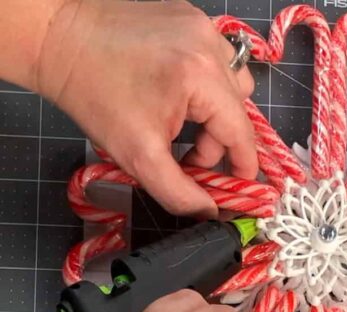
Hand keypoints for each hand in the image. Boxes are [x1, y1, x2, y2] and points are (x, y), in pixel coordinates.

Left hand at [37, 0, 257, 215]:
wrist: (60, 39)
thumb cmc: (95, 96)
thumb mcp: (140, 157)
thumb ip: (180, 193)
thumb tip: (210, 212)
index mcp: (202, 76)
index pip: (242, 133)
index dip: (242, 167)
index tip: (235, 188)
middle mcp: (209, 44)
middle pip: (238, 110)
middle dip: (218, 142)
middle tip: (187, 158)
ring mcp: (200, 24)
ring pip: (232, 83)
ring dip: (215, 111)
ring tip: (183, 124)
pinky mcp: (188, 14)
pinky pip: (214, 58)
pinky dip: (203, 83)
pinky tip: (174, 93)